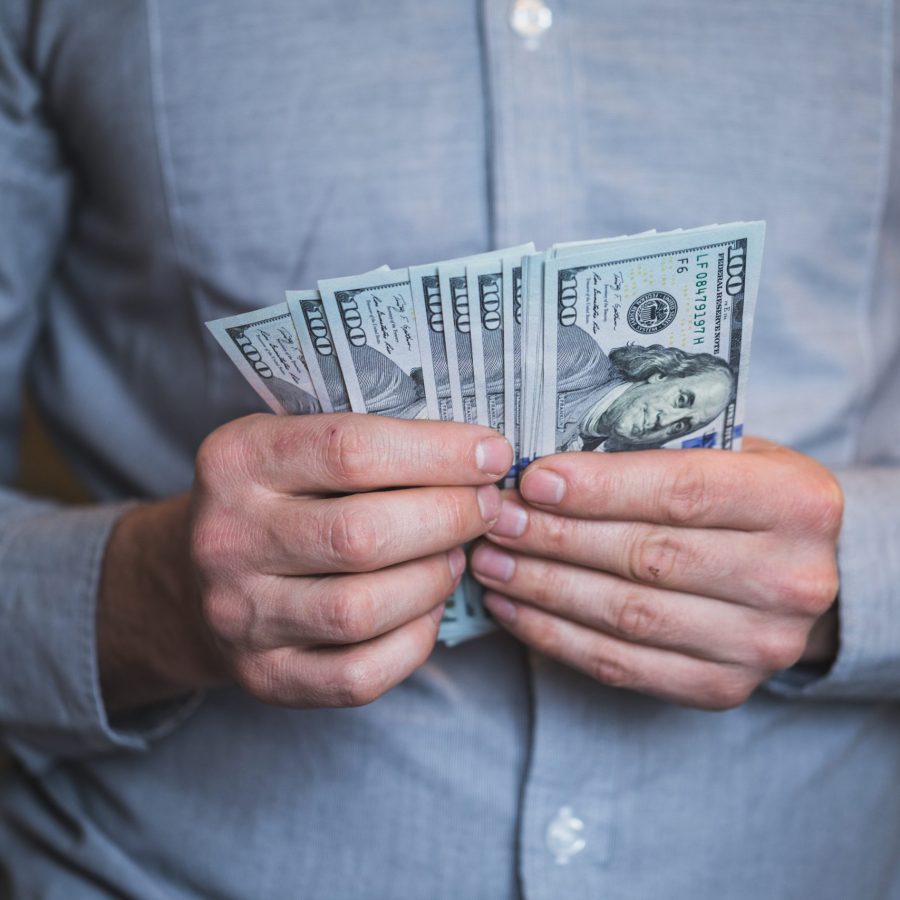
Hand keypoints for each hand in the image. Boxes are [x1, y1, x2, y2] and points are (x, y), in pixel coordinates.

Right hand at [99, 413, 509, 711]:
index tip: (491, 454)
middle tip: (486, 507)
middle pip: (362, 534)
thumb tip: (479, 456)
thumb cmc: (274, 498)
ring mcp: (240, 616)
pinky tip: (427, 606)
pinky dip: (414, 639)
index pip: (350, 450)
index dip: (437, 453)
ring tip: (455, 554)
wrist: (194, 576)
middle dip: (449, 518)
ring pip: (363, 609)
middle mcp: (228, 538)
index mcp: (238, 460)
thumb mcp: (295, 445)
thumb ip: (369, 441)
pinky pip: (360, 674)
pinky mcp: (265, 675)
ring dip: (433, 579)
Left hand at [469, 438, 841, 709]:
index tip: (533, 480)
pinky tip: (513, 607)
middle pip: (648, 557)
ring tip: (491, 561)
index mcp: (799, 504)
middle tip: (497, 519)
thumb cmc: (742, 499)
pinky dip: (555, 636)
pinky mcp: (722, 688)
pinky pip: (621, 665)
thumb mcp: (726, 456)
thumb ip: (656, 455)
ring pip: (627, 615)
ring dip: (545, 588)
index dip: (600, 489)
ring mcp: (760, 645)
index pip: (683, 493)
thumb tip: (545, 468)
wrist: (791, 574)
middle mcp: (791, 581)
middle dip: (557, 537)